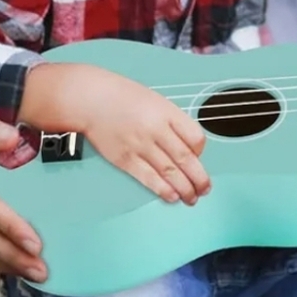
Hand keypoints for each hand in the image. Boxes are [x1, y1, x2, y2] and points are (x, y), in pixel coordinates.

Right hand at [21, 64, 209, 204]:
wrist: (92, 100)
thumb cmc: (124, 97)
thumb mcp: (156, 101)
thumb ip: (172, 121)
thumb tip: (186, 144)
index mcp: (167, 112)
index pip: (195, 137)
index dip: (201, 152)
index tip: (200, 158)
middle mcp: (157, 130)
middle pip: (186, 158)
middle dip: (199, 178)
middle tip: (205, 189)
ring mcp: (140, 146)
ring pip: (170, 172)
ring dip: (184, 188)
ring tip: (192, 198)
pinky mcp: (125, 160)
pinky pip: (148, 178)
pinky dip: (163, 190)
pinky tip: (172, 196)